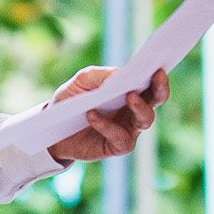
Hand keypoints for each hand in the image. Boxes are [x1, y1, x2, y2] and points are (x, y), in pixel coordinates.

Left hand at [46, 67, 168, 163]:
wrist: (53, 129)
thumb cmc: (71, 101)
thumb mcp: (81, 81)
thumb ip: (100, 75)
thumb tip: (119, 75)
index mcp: (130, 92)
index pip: (152, 83)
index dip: (159, 77)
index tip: (160, 67)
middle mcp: (134, 111)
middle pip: (156, 100)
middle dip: (159, 88)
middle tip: (156, 76)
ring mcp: (128, 130)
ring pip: (145, 120)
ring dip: (140, 107)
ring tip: (129, 96)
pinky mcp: (116, 147)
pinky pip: (119, 137)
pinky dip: (107, 125)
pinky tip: (92, 115)